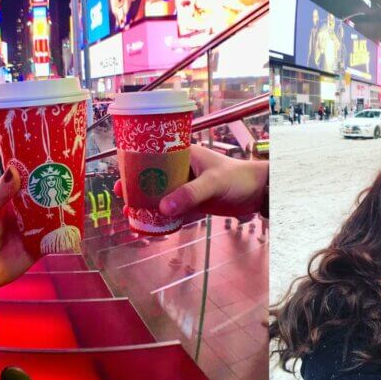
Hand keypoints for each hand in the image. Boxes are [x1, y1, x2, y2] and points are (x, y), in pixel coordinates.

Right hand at [115, 145, 267, 219]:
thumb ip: (190, 195)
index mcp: (183, 154)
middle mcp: (181, 168)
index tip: (121, 177)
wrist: (259, 193)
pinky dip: (161, 216)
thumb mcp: (213, 184)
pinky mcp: (192, 202)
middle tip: (122, 199)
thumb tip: (163, 208)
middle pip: (152, 177)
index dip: (135, 166)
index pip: (153, 155)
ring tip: (131, 215)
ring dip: (146, 203)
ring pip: (160, 194)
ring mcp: (186, 186)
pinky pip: (172, 209)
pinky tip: (149, 225)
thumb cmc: (238, 179)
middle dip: (136, 188)